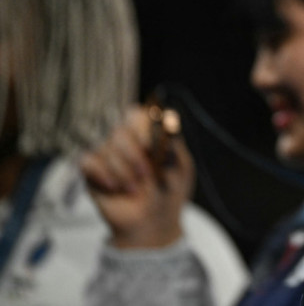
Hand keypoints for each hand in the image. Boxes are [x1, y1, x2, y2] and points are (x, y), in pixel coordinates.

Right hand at [79, 105, 194, 248]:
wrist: (152, 223)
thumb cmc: (169, 191)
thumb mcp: (182, 170)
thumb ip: (175, 147)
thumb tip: (169, 124)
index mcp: (148, 132)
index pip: (137, 114)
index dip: (142, 127)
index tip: (150, 147)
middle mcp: (126, 138)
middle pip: (119, 128)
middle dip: (133, 154)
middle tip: (146, 175)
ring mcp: (106, 153)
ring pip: (104, 147)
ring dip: (123, 171)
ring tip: (135, 189)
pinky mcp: (90, 170)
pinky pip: (87, 161)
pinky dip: (103, 174)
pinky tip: (115, 187)